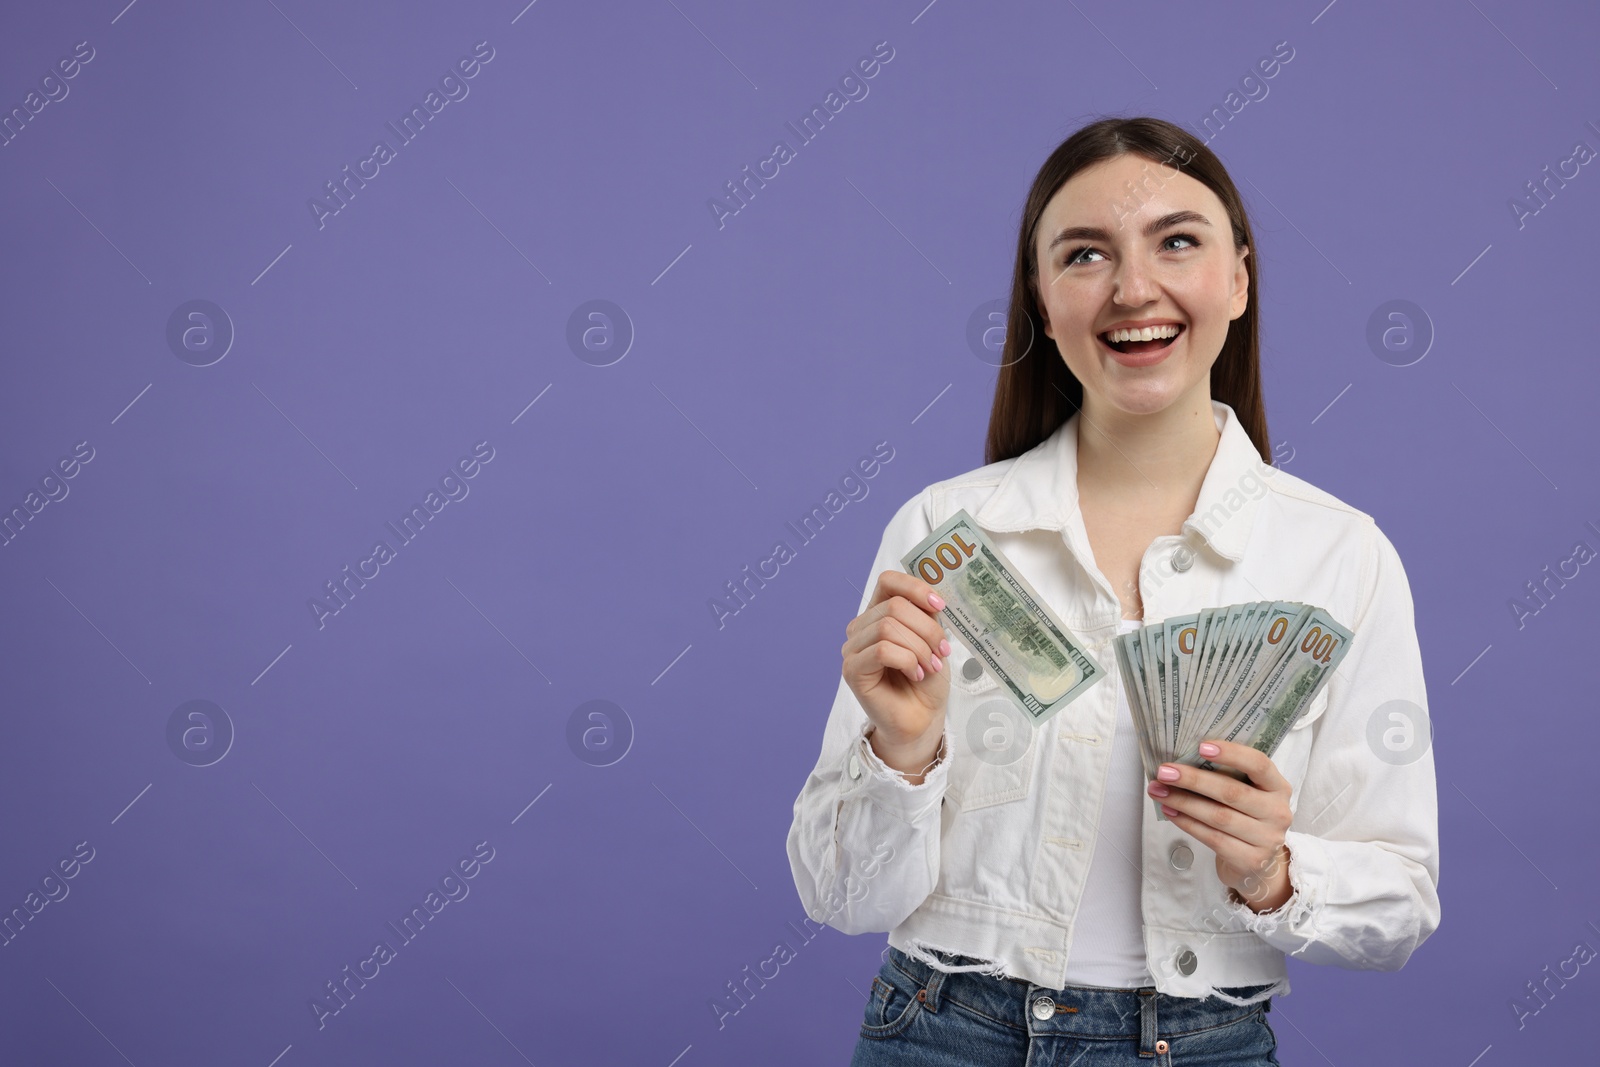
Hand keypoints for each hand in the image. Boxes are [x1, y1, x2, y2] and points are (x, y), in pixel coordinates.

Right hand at [841, 570, 950, 771]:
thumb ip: (926, 614)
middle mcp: (860, 627)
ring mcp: (852, 649)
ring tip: (930, 666)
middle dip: (926, 629)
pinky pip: (882, 650)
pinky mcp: (852, 670)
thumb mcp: (931, 638)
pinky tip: (915, 674)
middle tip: (942, 651)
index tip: (940, 605)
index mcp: (878, 613)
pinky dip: (907, 661)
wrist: (921, 718)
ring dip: (919, 647)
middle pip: (894, 606)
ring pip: (888, 627)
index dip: (915, 587)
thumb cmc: (925, 678)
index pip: (888, 581)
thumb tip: (933, 594)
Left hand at [1147, 739, 1293, 912]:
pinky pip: (1212, 838)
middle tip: (1164, 772)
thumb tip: (1183, 759)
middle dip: (1193, 780)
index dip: (1231, 753)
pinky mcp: (1250, 860)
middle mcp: (1277, 812)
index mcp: (1278, 787)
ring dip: (1183, 802)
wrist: (1259, 862)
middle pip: (1231, 792)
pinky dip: (1187, 823)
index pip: (1259, 764)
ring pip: (1218, 816)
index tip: (1201, 746)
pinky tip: (1170, 812)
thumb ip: (1227, 775)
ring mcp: (1266, 839)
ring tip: (1158, 791)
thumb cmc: (1246, 816)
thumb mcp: (1248, 792)